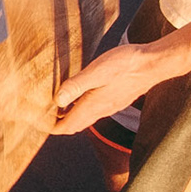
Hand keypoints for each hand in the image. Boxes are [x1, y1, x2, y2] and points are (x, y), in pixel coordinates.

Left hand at [51, 42, 167, 134]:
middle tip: (42, 116)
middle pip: (74, 125)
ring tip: (54, 106)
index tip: (36, 124)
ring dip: (69, 116)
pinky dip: (80, 108)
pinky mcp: (116, 99)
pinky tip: (78, 96)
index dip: (51, 128)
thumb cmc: (126, 65)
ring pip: (84, 118)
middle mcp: (101, 110)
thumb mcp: (97, 72)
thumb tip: (57, 101)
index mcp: (93, 106)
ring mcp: (110, 106)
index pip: (67, 126)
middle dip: (57, 124)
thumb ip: (76, 86)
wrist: (154, 63)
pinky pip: (93, 110)